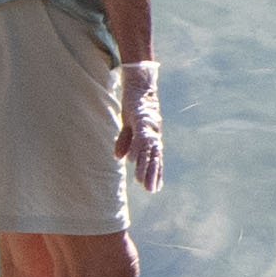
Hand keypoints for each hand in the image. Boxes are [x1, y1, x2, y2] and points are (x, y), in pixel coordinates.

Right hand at [117, 60, 163, 195]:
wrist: (139, 85)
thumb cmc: (135, 104)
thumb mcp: (128, 125)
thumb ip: (126, 142)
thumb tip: (119, 158)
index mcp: (152, 137)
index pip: (155, 158)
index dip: (156, 172)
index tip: (155, 188)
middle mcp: (153, 135)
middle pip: (154, 158)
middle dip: (152, 174)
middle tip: (152, 191)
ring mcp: (148, 128)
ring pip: (147, 151)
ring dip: (145, 167)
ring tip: (143, 182)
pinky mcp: (141, 121)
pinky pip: (139, 138)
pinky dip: (136, 149)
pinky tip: (133, 160)